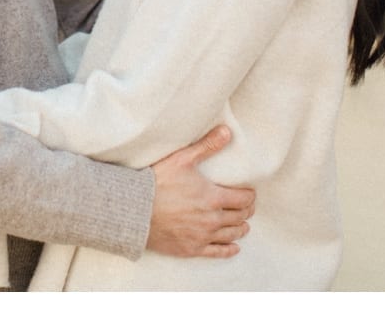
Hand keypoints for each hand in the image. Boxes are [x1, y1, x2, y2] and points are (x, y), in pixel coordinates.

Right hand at [146, 125, 255, 257]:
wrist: (135, 210)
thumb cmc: (158, 182)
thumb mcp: (182, 159)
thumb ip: (207, 146)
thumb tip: (227, 131)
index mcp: (213, 198)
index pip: (243, 199)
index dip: (249, 196)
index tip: (249, 193)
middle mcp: (212, 220)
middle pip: (240, 217)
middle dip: (246, 211)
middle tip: (247, 207)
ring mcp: (202, 236)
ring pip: (231, 234)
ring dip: (241, 229)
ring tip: (243, 225)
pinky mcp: (191, 249)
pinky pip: (217, 252)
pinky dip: (229, 249)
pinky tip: (234, 248)